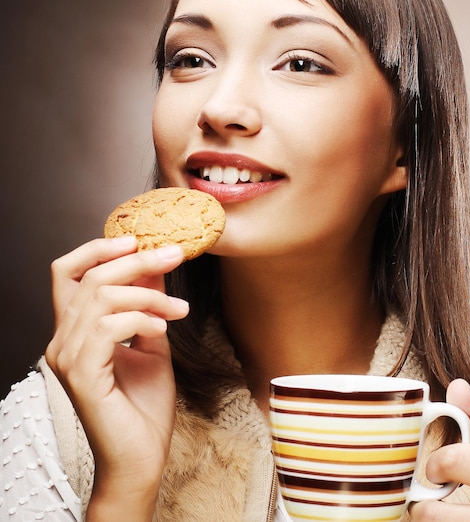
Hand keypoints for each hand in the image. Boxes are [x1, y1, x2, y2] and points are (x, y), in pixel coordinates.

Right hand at [45, 237, 188, 516]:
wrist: (142, 456)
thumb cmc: (145, 404)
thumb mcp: (151, 339)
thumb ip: (148, 304)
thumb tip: (156, 263)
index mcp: (75, 330)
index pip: (67, 272)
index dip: (96, 248)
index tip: (135, 240)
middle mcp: (62, 340)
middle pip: (91, 277)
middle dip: (138, 260)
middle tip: (175, 254)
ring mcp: (68, 357)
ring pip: (102, 297)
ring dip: (149, 295)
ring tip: (179, 310)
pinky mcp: (82, 374)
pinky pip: (110, 326)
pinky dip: (142, 319)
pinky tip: (163, 330)